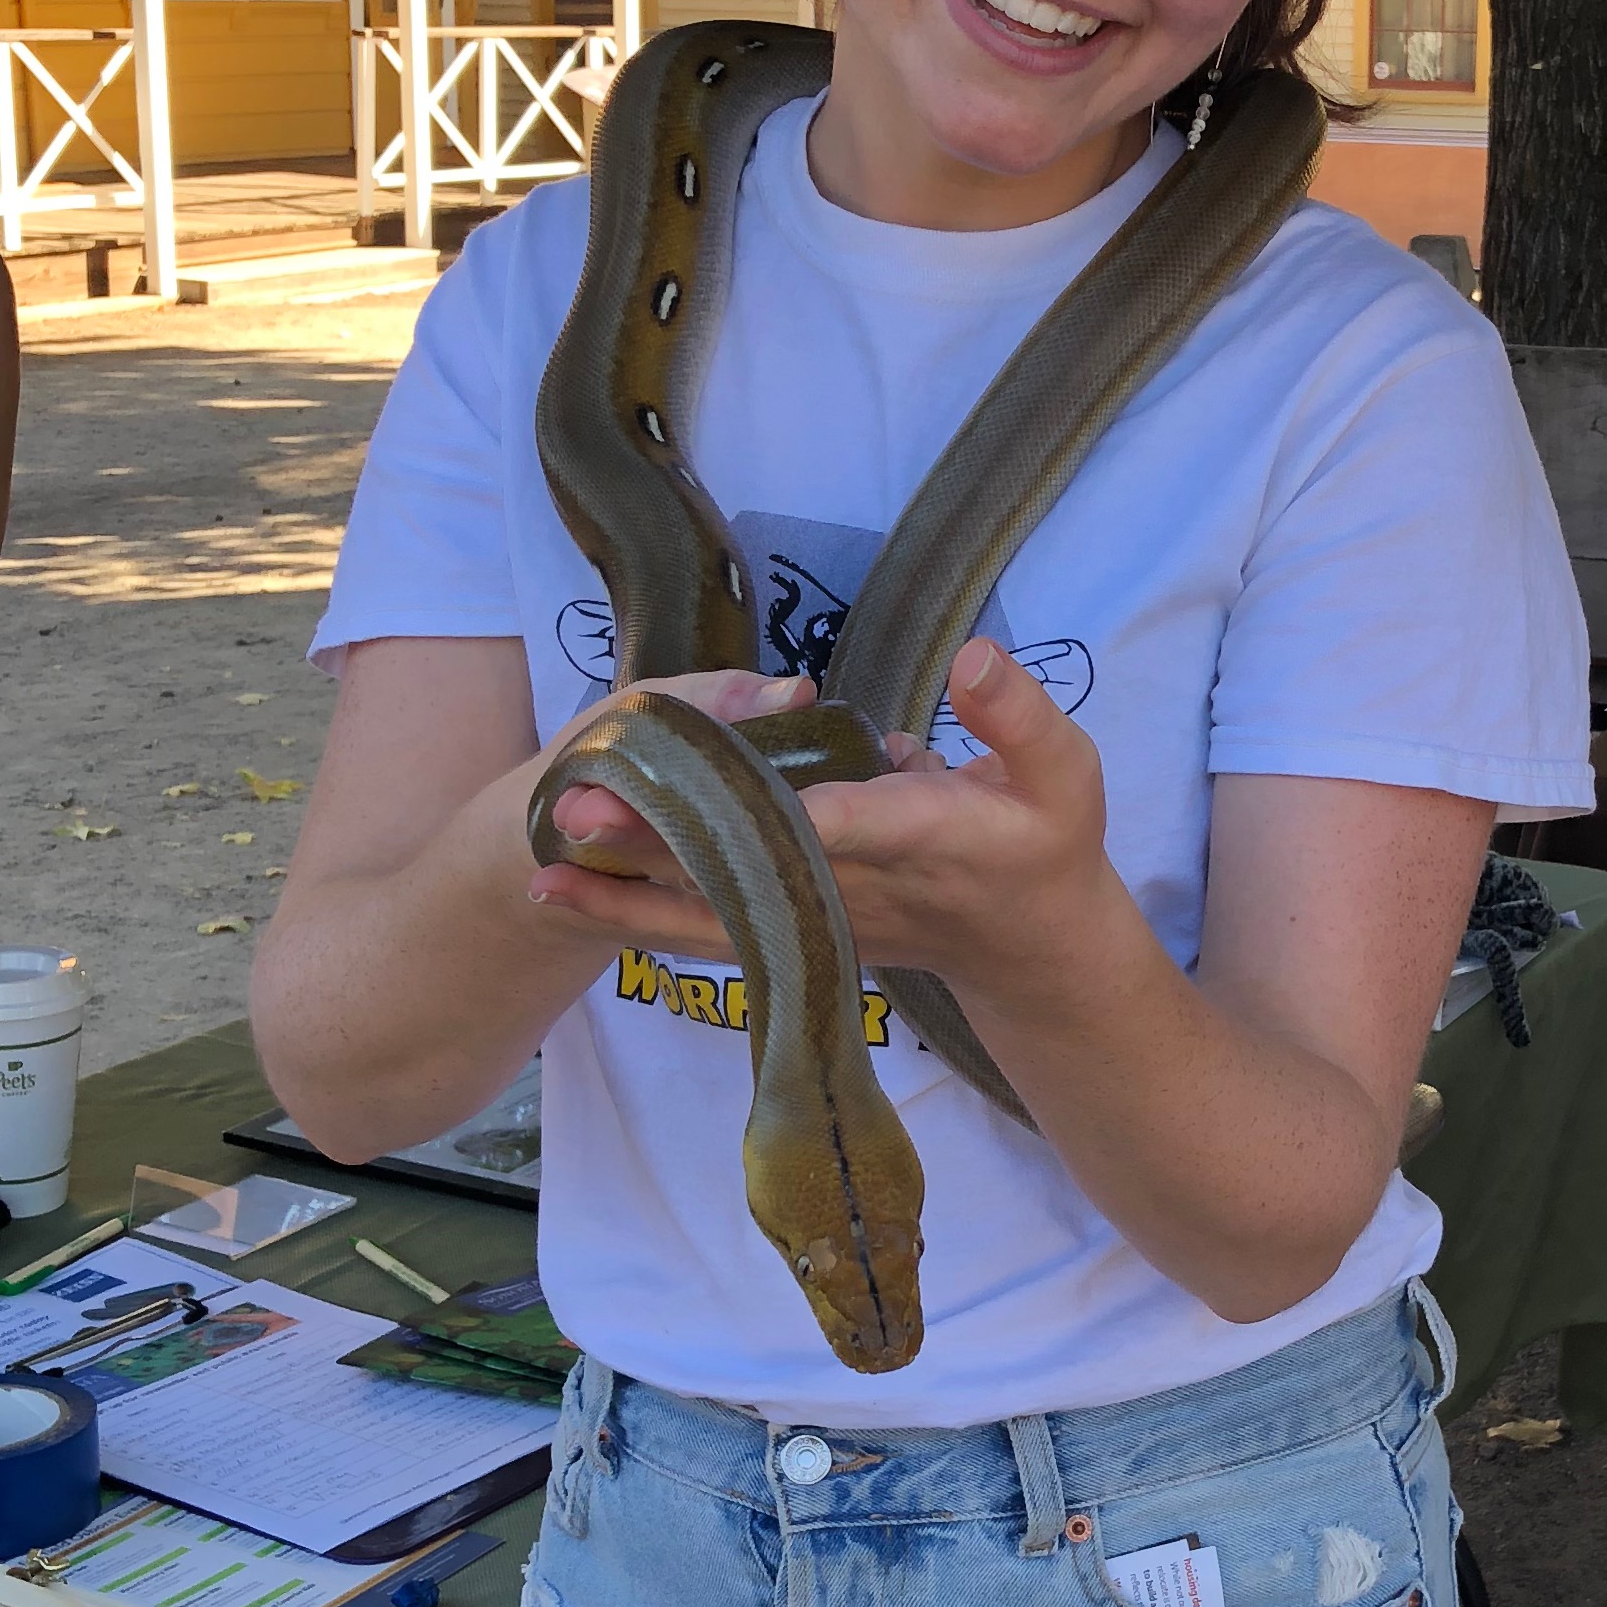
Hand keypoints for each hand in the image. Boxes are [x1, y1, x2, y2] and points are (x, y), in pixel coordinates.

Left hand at [521, 645, 1125, 1011]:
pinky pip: (705, 928)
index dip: (788, 811)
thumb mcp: (1067, 772)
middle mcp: (857, 888)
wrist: (1033, 950)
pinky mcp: (794, 932)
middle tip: (575, 812)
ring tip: (538, 871)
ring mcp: (819, 920)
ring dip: (624, 894)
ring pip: (712, 911)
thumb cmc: (1049, 845)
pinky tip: (566, 898)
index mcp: (925, 840)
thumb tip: (973, 655)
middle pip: (747, 866)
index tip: (720, 797)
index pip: (852, 823)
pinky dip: (634, 916)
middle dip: (659, 841)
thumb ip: (1020, 717)